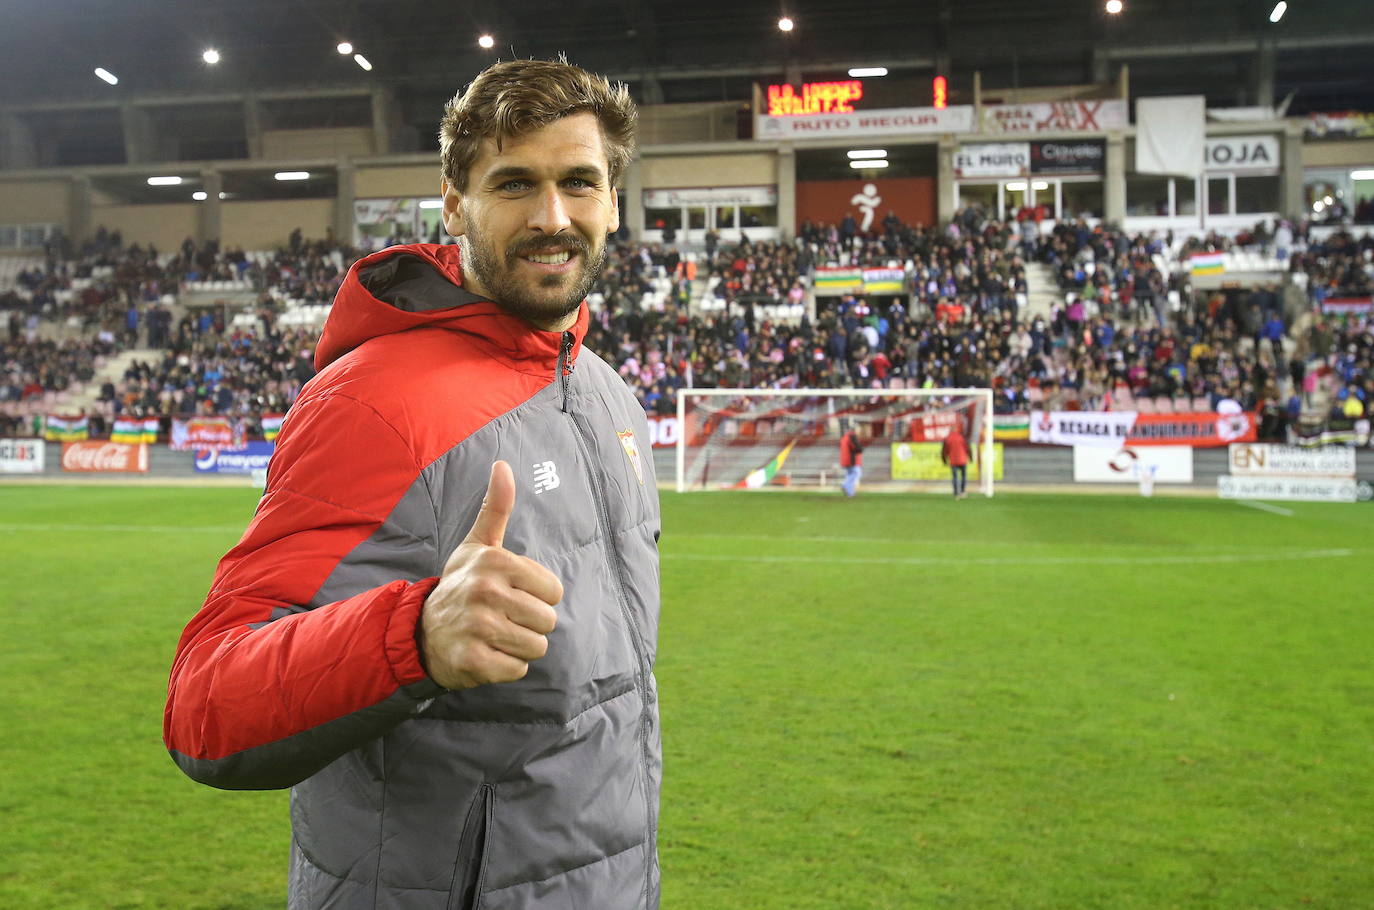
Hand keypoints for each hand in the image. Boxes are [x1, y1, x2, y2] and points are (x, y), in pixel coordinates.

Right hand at [419, 461, 562, 689]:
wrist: (421, 631)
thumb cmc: (461, 584)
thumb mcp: (478, 544)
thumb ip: (496, 507)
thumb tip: (502, 464)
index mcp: (495, 562)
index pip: (554, 591)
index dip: (538, 597)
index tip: (512, 594)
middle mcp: (486, 592)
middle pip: (548, 621)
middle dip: (530, 624)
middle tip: (503, 617)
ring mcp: (478, 627)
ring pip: (536, 647)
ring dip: (519, 646)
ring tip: (495, 635)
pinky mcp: (472, 661)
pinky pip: (517, 669)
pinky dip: (506, 667)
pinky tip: (486, 653)